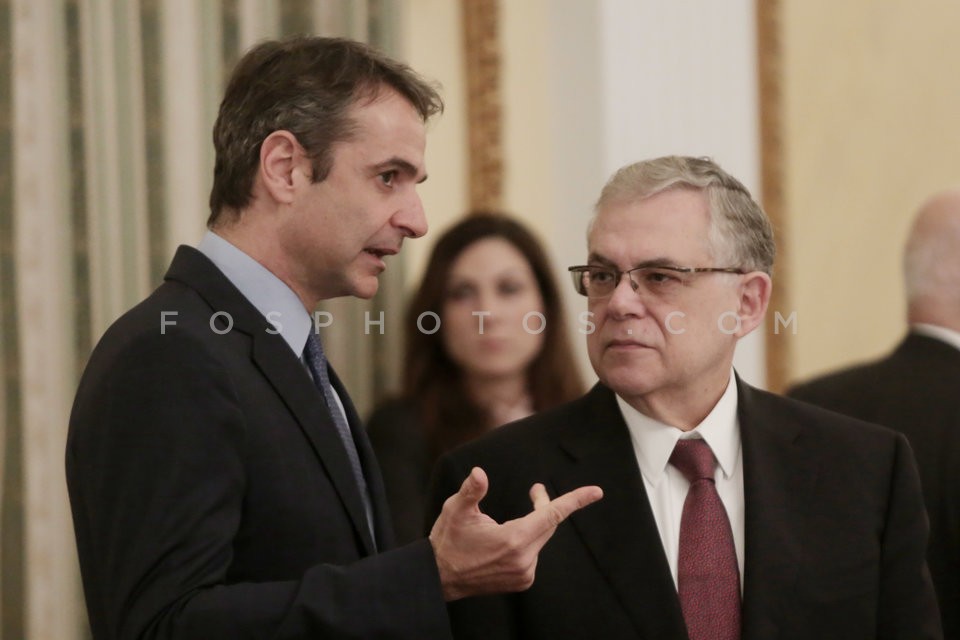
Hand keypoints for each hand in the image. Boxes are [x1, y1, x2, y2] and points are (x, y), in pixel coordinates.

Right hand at [428, 467, 602, 600]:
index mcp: (513, 540)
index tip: (597, 492)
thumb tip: (480, 473)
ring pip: (540, 538)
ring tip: (506, 522)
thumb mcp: (455, 510)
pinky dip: (527, 540)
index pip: (552, 515)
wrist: (440, 577)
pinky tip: (504, 542)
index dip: (575, 500)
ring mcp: (524, 573)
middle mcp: (524, 559)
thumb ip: (471, 491)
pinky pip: (534, 553)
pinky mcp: (522, 581)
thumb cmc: (448, 540)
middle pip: (548, 524)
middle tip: (535, 489)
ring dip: (533, 524)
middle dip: (545, 505)